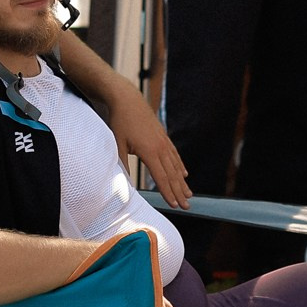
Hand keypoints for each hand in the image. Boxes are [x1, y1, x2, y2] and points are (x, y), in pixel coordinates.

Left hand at [108, 87, 190, 209]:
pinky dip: (180, 166)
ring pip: (176, 166)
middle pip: (172, 175)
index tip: (174, 205)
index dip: (168, 192)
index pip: (161, 177)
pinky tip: (184, 174)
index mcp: (149, 151)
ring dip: (182, 182)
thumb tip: (123, 183)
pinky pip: (174, 155)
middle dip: (179, 192)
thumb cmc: (120, 121)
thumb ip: (122, 165)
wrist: (128, 99)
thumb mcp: (117, 144)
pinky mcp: (163, 136)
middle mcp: (160, 148)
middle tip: (186, 206)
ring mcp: (164, 141)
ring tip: (189, 194)